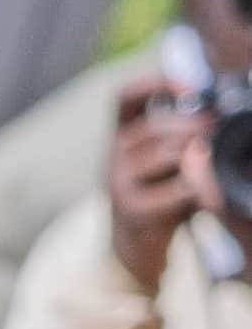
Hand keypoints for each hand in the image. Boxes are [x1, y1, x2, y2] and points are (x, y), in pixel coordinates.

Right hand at [106, 68, 216, 296]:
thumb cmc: (162, 195)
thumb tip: (214, 115)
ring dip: (196, 157)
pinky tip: (201, 195)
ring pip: (166, 153)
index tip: (188, 87)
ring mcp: (117, 180)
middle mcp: (113, 153)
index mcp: (123, 134)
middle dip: (193, 125)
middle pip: (155, 125)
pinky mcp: (130, 207)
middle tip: (216, 131)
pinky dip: (195, 189)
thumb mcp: (169, 159)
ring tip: (208, 167)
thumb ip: (183, 136)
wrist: (135, 245)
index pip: (126, 96)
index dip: (155, 83)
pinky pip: (175, 188)